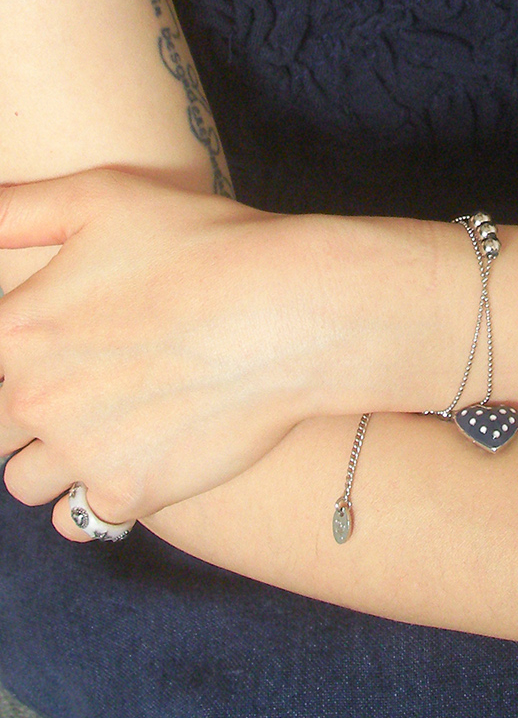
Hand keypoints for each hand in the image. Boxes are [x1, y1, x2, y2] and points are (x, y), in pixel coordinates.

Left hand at [0, 170, 458, 527]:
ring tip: (89, 432)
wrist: (289, 313)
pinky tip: (118, 467)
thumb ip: (18, 212)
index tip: (46, 355)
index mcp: (16, 329)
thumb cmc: (200, 243)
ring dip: (45, 461)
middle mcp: (34, 398)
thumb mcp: (98, 196)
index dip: (14, 356)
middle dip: (19, 410)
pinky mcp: (128, 493)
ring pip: (22, 481)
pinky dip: (90, 502)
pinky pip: (76, 521)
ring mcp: (79, 453)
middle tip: (72, 389)